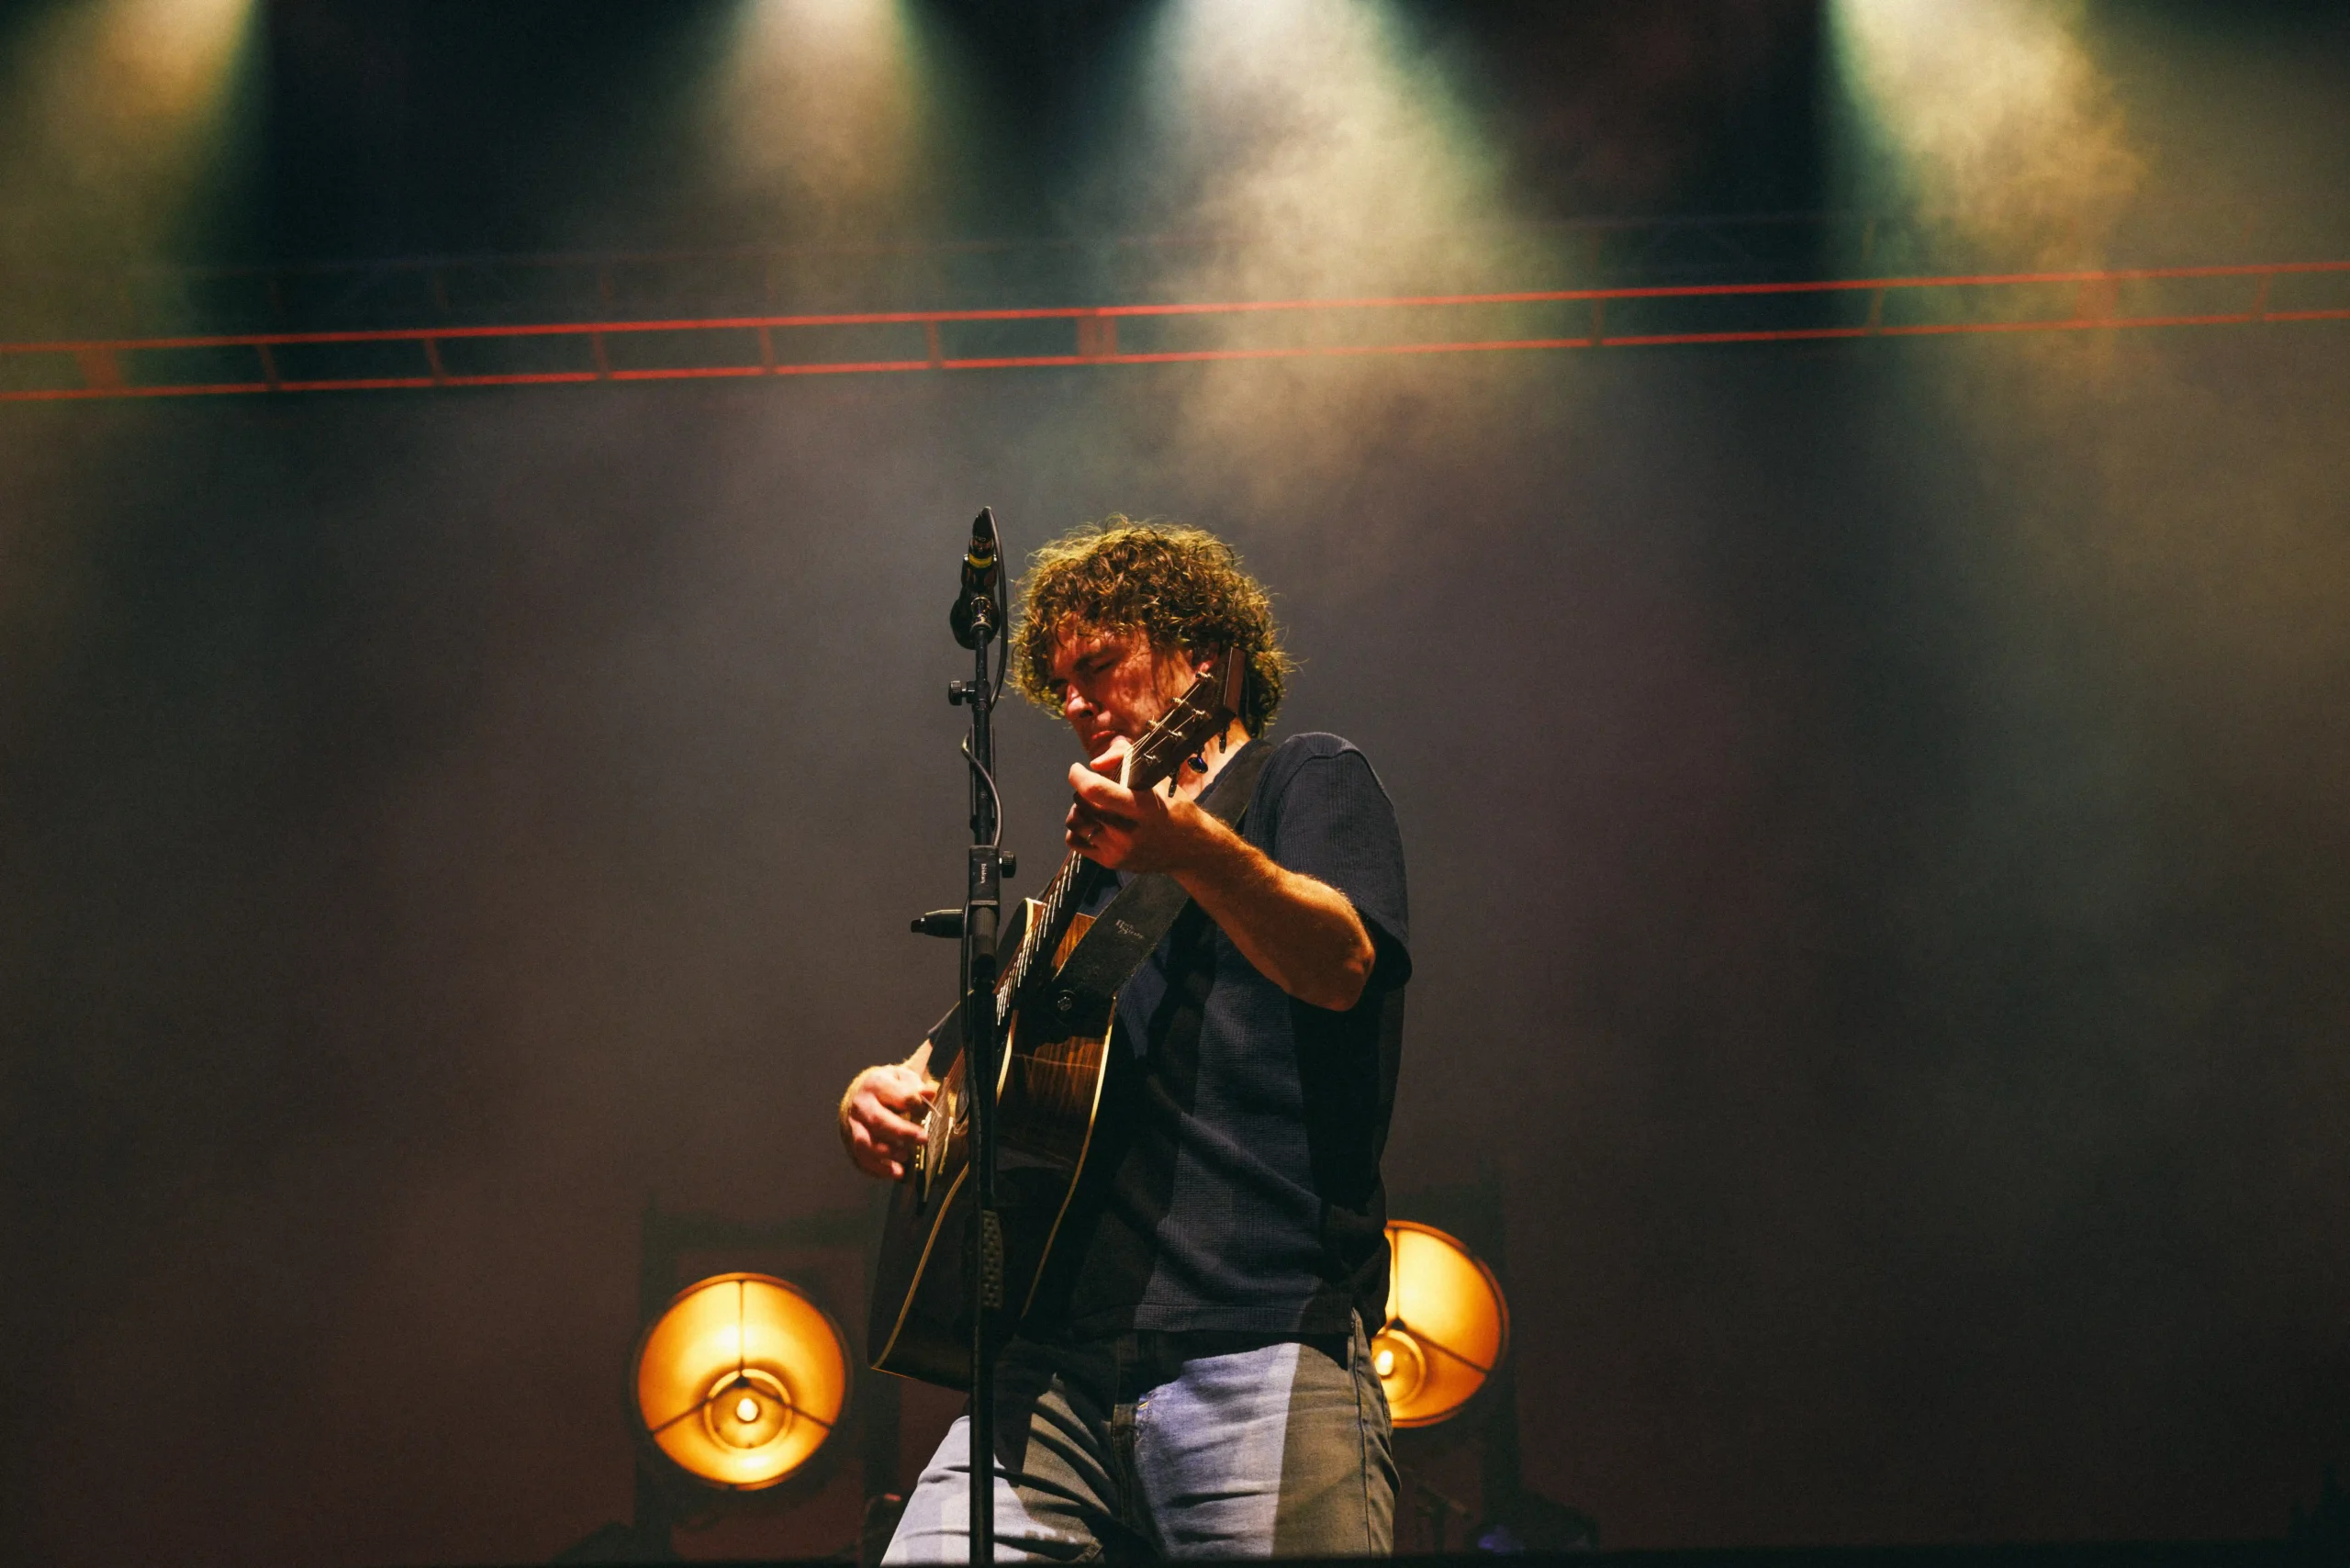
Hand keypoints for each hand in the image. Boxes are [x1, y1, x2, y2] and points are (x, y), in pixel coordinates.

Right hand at [838, 1042, 936, 1180]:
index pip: (897, 1095)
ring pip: (864, 1143)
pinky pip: (861, 1159)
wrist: (858, 1095)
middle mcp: (860, 1105)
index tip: (925, 1111)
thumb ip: (916, 1087)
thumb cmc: (887, 1087)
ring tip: (906, 1157)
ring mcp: (852, 1125)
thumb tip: (930, 1093)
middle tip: (923, 1139)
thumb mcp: (902, 1079)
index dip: (915, 1104)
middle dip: (902, 1132)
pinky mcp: (850, 1143)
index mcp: (875, 1084)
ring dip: (887, 1153)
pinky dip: (878, 1169)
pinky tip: (895, 1172)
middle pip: (878, 1120)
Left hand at [1066, 739, 1220, 874]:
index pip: (1096, 790)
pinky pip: (1074, 842)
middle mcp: (1128, 831)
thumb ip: (1126, 761)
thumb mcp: (1159, 778)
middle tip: (1093, 787)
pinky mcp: (1111, 862)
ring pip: (1075, 823)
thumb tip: (1095, 764)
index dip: (1079, 776)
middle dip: (1081, 790)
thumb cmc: (1174, 807)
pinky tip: (1091, 822)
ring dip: (1078, 809)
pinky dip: (1077, 829)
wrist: (1190, 849)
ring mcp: (1118, 850)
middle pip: (1082, 805)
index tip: (1077, 768)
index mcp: (1143, 806)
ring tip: (1092, 805)